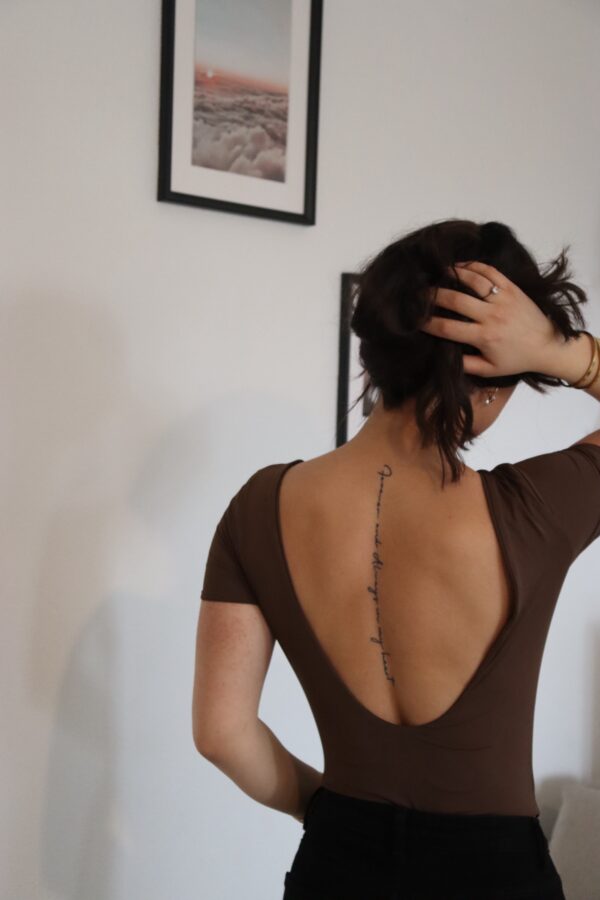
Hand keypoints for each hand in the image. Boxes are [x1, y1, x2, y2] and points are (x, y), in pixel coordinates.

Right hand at [419, 261, 557, 377]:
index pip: (448, 327)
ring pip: (472, 280)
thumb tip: (444, 356)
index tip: (415, 320)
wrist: (548, 345)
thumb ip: (466, 365)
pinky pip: (489, 272)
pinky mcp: (512, 288)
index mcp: (484, 337)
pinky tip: (459, 266)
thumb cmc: (517, 359)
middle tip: (419, 294)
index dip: (428, 323)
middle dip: (433, 296)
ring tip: (436, 275)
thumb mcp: (490, 370)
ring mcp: (503, 299)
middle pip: (455, 300)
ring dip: (451, 275)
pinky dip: (472, 266)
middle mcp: (492, 316)